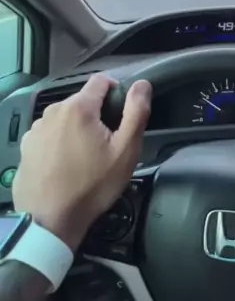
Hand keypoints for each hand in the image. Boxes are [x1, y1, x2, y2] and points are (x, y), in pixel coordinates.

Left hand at [13, 74, 151, 250]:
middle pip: (83, 101)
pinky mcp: (27, 145)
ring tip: (86, 158)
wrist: (50, 220)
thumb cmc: (92, 186)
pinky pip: (50, 134)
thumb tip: (141, 85)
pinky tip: (66, 165)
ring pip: (66, 118)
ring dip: (77, 128)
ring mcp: (37, 129)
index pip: (100, 80)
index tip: (121, 115)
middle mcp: (54, 111)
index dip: (116, 92)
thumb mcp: (125, 151)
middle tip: (107, 145)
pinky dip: (60, 142)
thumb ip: (136, 112)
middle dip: (97, 115)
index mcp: (79, 108)